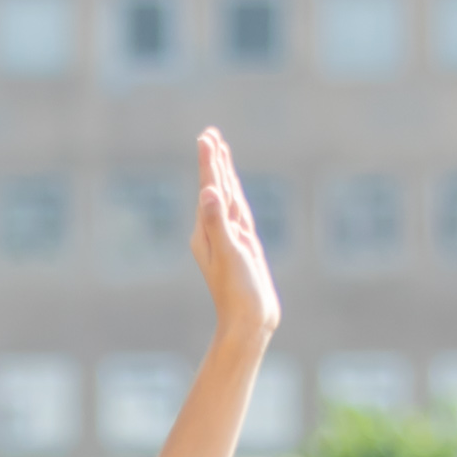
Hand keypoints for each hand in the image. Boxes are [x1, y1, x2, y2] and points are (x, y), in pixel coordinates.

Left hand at [188, 127, 279, 347]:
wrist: (250, 323)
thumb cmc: (238, 292)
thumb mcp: (228, 253)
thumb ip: (218, 222)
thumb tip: (209, 192)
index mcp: (207, 231)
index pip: (208, 189)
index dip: (209, 162)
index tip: (206, 137)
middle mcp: (214, 232)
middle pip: (215, 188)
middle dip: (214, 162)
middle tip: (210, 134)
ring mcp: (229, 239)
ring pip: (227, 199)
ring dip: (223, 175)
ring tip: (220, 153)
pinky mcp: (243, 247)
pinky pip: (238, 214)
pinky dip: (235, 198)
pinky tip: (232, 194)